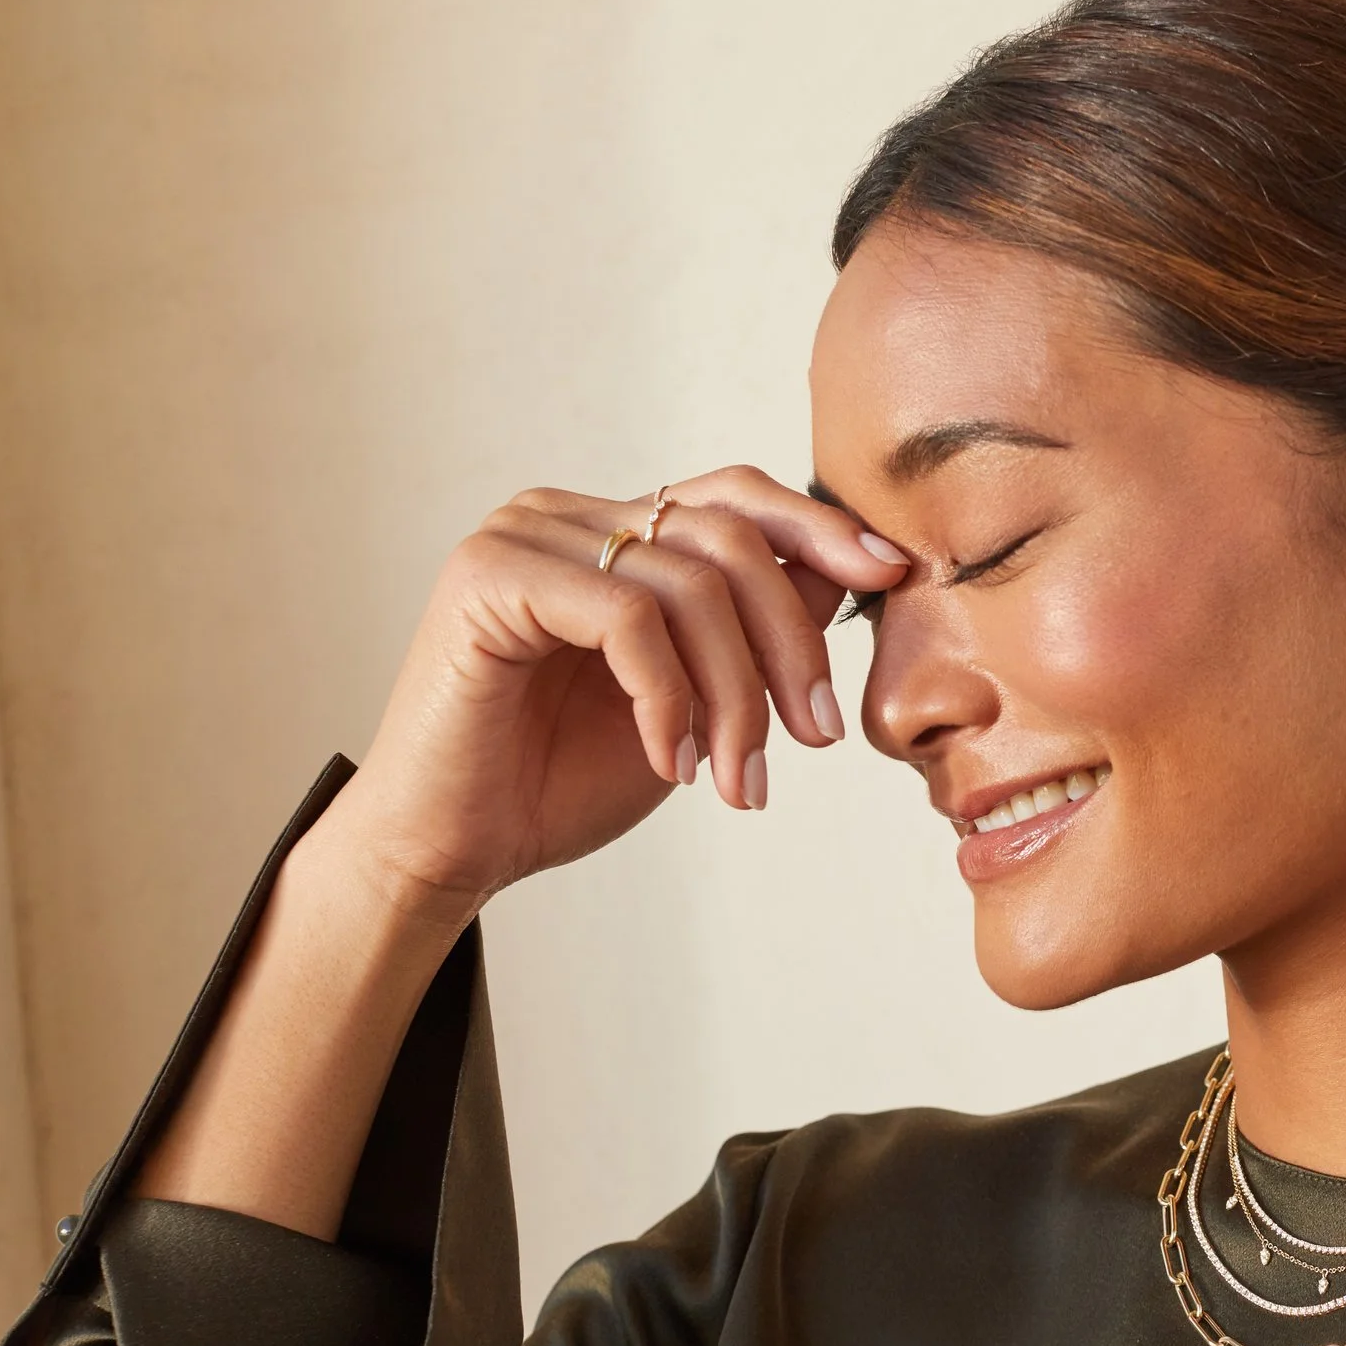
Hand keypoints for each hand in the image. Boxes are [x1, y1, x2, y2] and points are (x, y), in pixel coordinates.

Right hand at [323, 465, 907, 916]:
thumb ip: (754, 633)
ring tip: (738, 779)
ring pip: (688, 582)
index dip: (821, 529)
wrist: (454, 849)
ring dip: (736, 695)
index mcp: (615, 531)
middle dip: (791, 642)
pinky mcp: (489, 575)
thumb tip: (852, 573)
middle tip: (813, 736)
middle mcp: (569, 515)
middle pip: (730, 537)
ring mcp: (526, 535)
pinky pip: (627, 616)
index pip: (737, 496)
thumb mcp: (695, 703)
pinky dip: (667, 697)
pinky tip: (669, 761)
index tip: (891, 577)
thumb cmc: (562, 782)